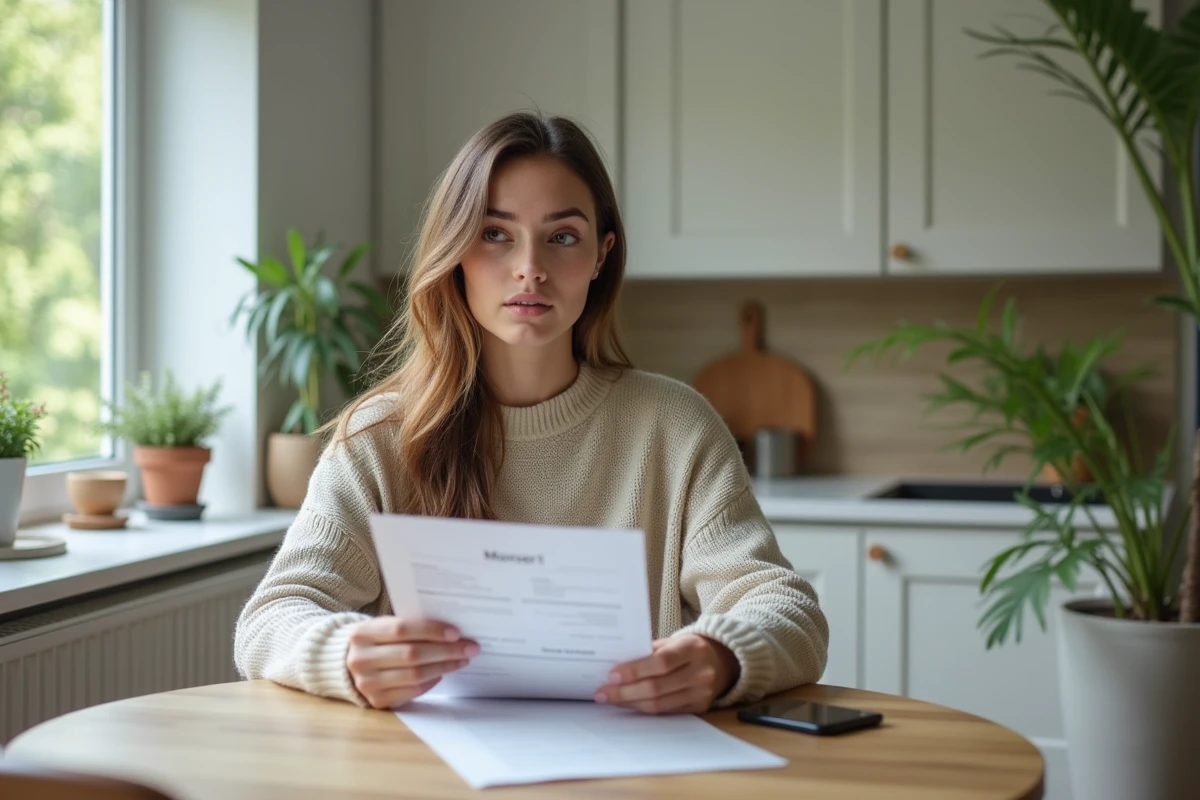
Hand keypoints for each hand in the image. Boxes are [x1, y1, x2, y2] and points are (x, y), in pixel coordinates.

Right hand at [346, 617, 478, 708]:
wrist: (348, 664)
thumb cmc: (377, 641)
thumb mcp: (383, 628)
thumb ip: (410, 627)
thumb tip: (451, 632)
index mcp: (362, 634)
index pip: (401, 629)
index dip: (431, 630)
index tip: (456, 632)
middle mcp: (360, 659)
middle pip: (411, 654)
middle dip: (446, 651)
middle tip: (470, 647)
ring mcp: (367, 683)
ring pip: (414, 675)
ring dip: (444, 667)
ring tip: (461, 659)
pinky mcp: (377, 701)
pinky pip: (412, 691)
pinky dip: (431, 681)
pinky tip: (442, 672)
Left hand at [594, 634, 739, 713]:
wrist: (722, 660)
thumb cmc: (689, 648)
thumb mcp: (673, 642)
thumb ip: (649, 652)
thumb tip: (616, 666)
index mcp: (693, 648)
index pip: (661, 662)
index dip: (634, 670)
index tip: (612, 675)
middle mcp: (701, 672)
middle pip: (657, 688)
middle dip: (625, 692)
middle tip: (603, 692)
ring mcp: (702, 693)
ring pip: (659, 704)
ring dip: (631, 703)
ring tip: (611, 699)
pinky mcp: (699, 708)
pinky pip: (666, 712)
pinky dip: (644, 709)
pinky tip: (629, 704)